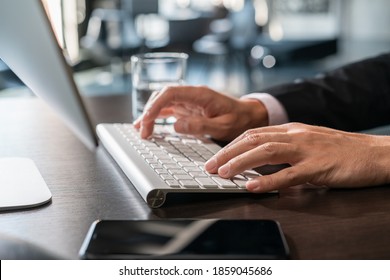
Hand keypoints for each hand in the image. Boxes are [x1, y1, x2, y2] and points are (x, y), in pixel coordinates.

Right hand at [133, 85, 268, 140]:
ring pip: (163, 102)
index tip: (147, 121)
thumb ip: (200, 126)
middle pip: (162, 96)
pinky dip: (158, 117)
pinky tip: (150, 126)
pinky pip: (169, 109)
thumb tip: (176, 125)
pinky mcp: (189, 108)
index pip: (170, 93)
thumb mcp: (223, 126)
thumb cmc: (239, 119)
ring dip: (150, 114)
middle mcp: (192, 95)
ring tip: (140, 129)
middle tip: (143, 132)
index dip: (155, 106)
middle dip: (149, 112)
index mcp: (200, 94)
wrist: (250, 115)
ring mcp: (189, 101)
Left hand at [205, 122, 389, 191]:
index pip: (253, 133)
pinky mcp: (319, 167)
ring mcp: (307, 150)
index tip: (215, 156)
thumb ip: (285, 149)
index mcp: (292, 130)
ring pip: (266, 153)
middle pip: (253, 140)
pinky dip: (268, 180)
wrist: (375, 153)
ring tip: (222, 173)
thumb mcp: (308, 143)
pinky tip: (252, 186)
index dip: (231, 145)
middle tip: (209, 166)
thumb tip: (259, 162)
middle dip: (227, 153)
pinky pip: (289, 174)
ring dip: (240, 163)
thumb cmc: (341, 150)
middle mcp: (296, 135)